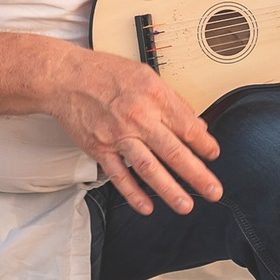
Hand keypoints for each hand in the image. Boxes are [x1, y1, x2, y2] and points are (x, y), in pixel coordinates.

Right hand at [46, 48, 221, 215]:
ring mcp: (118, 135)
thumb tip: (196, 124)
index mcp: (154, 97)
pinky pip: (119, 175)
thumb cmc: (105, 73)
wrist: (66, 77)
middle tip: (213, 191)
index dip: (205, 145)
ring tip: (185, 205)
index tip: (213, 155)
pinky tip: (146, 206)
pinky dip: (133, 193)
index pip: (187, 127)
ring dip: (168, 190)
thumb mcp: (147, 76)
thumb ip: (173, 102)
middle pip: (174, 151)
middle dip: (197, 175)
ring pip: (148, 167)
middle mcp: (138, 117)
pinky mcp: (100, 148)